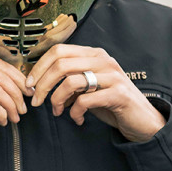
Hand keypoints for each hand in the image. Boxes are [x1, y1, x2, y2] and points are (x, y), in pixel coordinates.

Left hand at [26, 44, 166, 142]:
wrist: (142, 119)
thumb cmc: (112, 102)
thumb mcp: (88, 87)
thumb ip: (69, 81)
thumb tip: (38, 83)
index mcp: (94, 54)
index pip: (58, 51)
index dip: (39, 67)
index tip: (29, 84)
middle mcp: (103, 60)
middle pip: (61, 63)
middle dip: (42, 84)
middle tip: (36, 101)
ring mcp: (112, 76)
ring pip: (70, 81)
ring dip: (57, 100)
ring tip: (58, 112)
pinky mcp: (118, 94)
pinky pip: (85, 100)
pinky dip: (75, 112)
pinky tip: (77, 119)